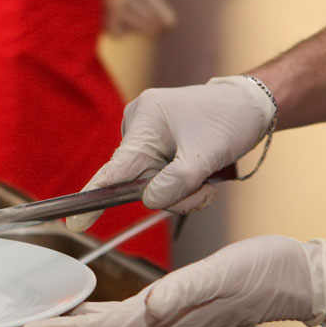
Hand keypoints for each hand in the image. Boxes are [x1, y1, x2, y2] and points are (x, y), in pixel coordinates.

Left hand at [8, 235, 325, 326]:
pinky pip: (118, 318)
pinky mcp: (168, 308)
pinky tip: (79, 311)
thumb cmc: (260, 272)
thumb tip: (149, 308)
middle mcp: (156, 324)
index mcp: (161, 317)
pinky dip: (91, 317)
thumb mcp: (221, 273)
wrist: (292, 278)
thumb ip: (183, 292)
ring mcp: (162, 320)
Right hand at [66, 76, 275, 232]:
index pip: (115, 170)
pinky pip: (158, 178)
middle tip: (204, 190)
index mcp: (145, 121)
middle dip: (171, 194)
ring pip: (150, 185)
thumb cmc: (230, 120)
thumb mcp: (206, 156)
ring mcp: (146, 136)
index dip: (94, 198)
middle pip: (137, 183)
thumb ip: (175, 183)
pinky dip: (180, 185)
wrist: (250, 105)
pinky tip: (199, 174)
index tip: (74, 221)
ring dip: (180, 192)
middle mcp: (138, 126)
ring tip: (207, 179)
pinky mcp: (155, 145)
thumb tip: (149, 200)